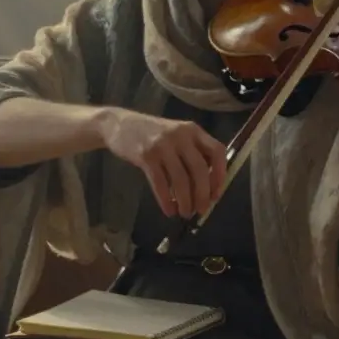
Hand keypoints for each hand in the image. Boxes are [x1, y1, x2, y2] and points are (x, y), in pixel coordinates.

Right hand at [96, 108, 226, 218]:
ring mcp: (162, 145)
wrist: (118, 124)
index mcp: (193, 130)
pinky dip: (166, 200)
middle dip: (202, 194)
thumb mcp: (176, 135)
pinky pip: (160, 184)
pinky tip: (168, 210)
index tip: (216, 194)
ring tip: (184, 213)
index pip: (217, 151)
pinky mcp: (146, 156)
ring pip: (181, 179)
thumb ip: (192, 153)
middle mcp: (180, 135)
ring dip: (185, 201)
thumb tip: (208, 187)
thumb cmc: (151, 134)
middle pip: (200, 169)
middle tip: (201, 210)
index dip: (220, 175)